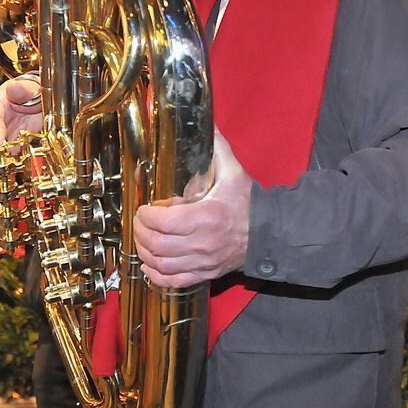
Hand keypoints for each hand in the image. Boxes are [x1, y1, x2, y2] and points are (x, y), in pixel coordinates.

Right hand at [0, 77, 43, 183]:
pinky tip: (2, 177)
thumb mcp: (31, 87)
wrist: (40, 98)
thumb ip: (22, 88)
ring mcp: (3, 133)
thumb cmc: (33, 90)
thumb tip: (13, 88)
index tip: (1, 144)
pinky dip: (2, 166)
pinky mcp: (11, 143)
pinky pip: (4, 155)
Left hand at [133, 129, 251, 287]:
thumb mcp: (234, 172)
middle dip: (141, 232)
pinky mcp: (204, 274)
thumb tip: (205, 125)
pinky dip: (156, 276)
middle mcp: (203, 243)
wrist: (268, 234)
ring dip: (145, 253)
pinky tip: (150, 264)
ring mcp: (203, 262)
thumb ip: (217, 149)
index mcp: (207, 217)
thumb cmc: (248, 203)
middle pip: (158, 245)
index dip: (146, 217)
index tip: (143, 208)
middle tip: (139, 222)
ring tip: (142, 239)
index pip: (165, 222)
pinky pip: (173, 282)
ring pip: (161, 265)